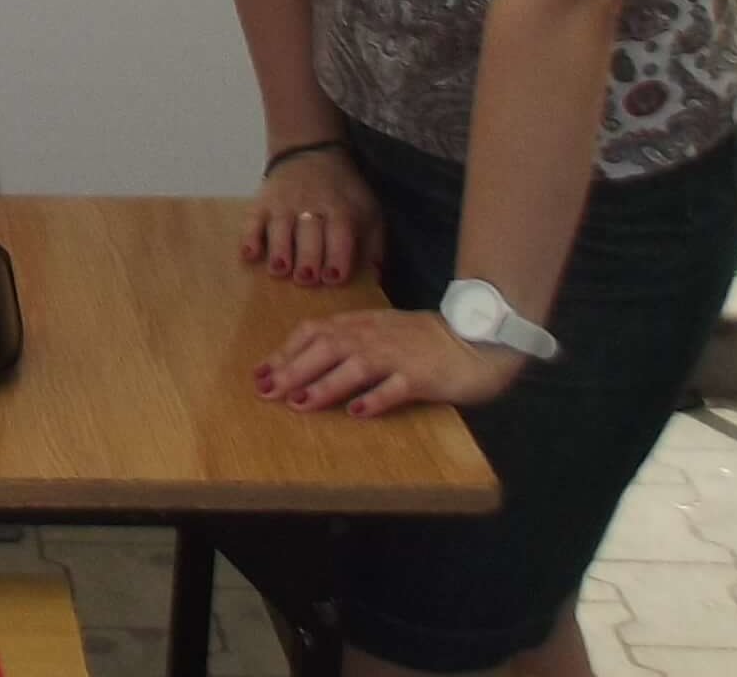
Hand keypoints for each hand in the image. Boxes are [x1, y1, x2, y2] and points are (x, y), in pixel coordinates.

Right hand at [239, 146, 381, 287]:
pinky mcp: (262, 202)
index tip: (333, 278)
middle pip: (309, 233)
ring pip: (280, 227)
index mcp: (342, 210)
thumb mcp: (368, 213)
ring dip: (279, 249)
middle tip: (305, 278)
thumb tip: (374, 280)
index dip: (337, 255)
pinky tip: (249, 254)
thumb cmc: (343, 195)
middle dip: (307, 257)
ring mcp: (283, 203)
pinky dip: (249, 237)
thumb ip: (372, 246)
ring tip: (279, 270)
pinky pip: (253, 220)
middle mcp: (311, 205)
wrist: (312, 153)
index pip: (340, 233)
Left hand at [254, 307, 523, 417]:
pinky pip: (396, 388)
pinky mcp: (423, 377)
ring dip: (324, 384)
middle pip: (327, 348)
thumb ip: (349, 341)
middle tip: (265, 391)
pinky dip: (375, 399)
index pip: (315, 332)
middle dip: (292, 369)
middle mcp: (375, 336)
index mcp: (362, 324)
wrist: (477, 337)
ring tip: (299, 403)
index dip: (285, 351)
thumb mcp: (382, 331)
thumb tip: (307, 361)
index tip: (259, 372)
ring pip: (355, 366)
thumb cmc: (426, 339)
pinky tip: (357, 412)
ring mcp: (399, 355)